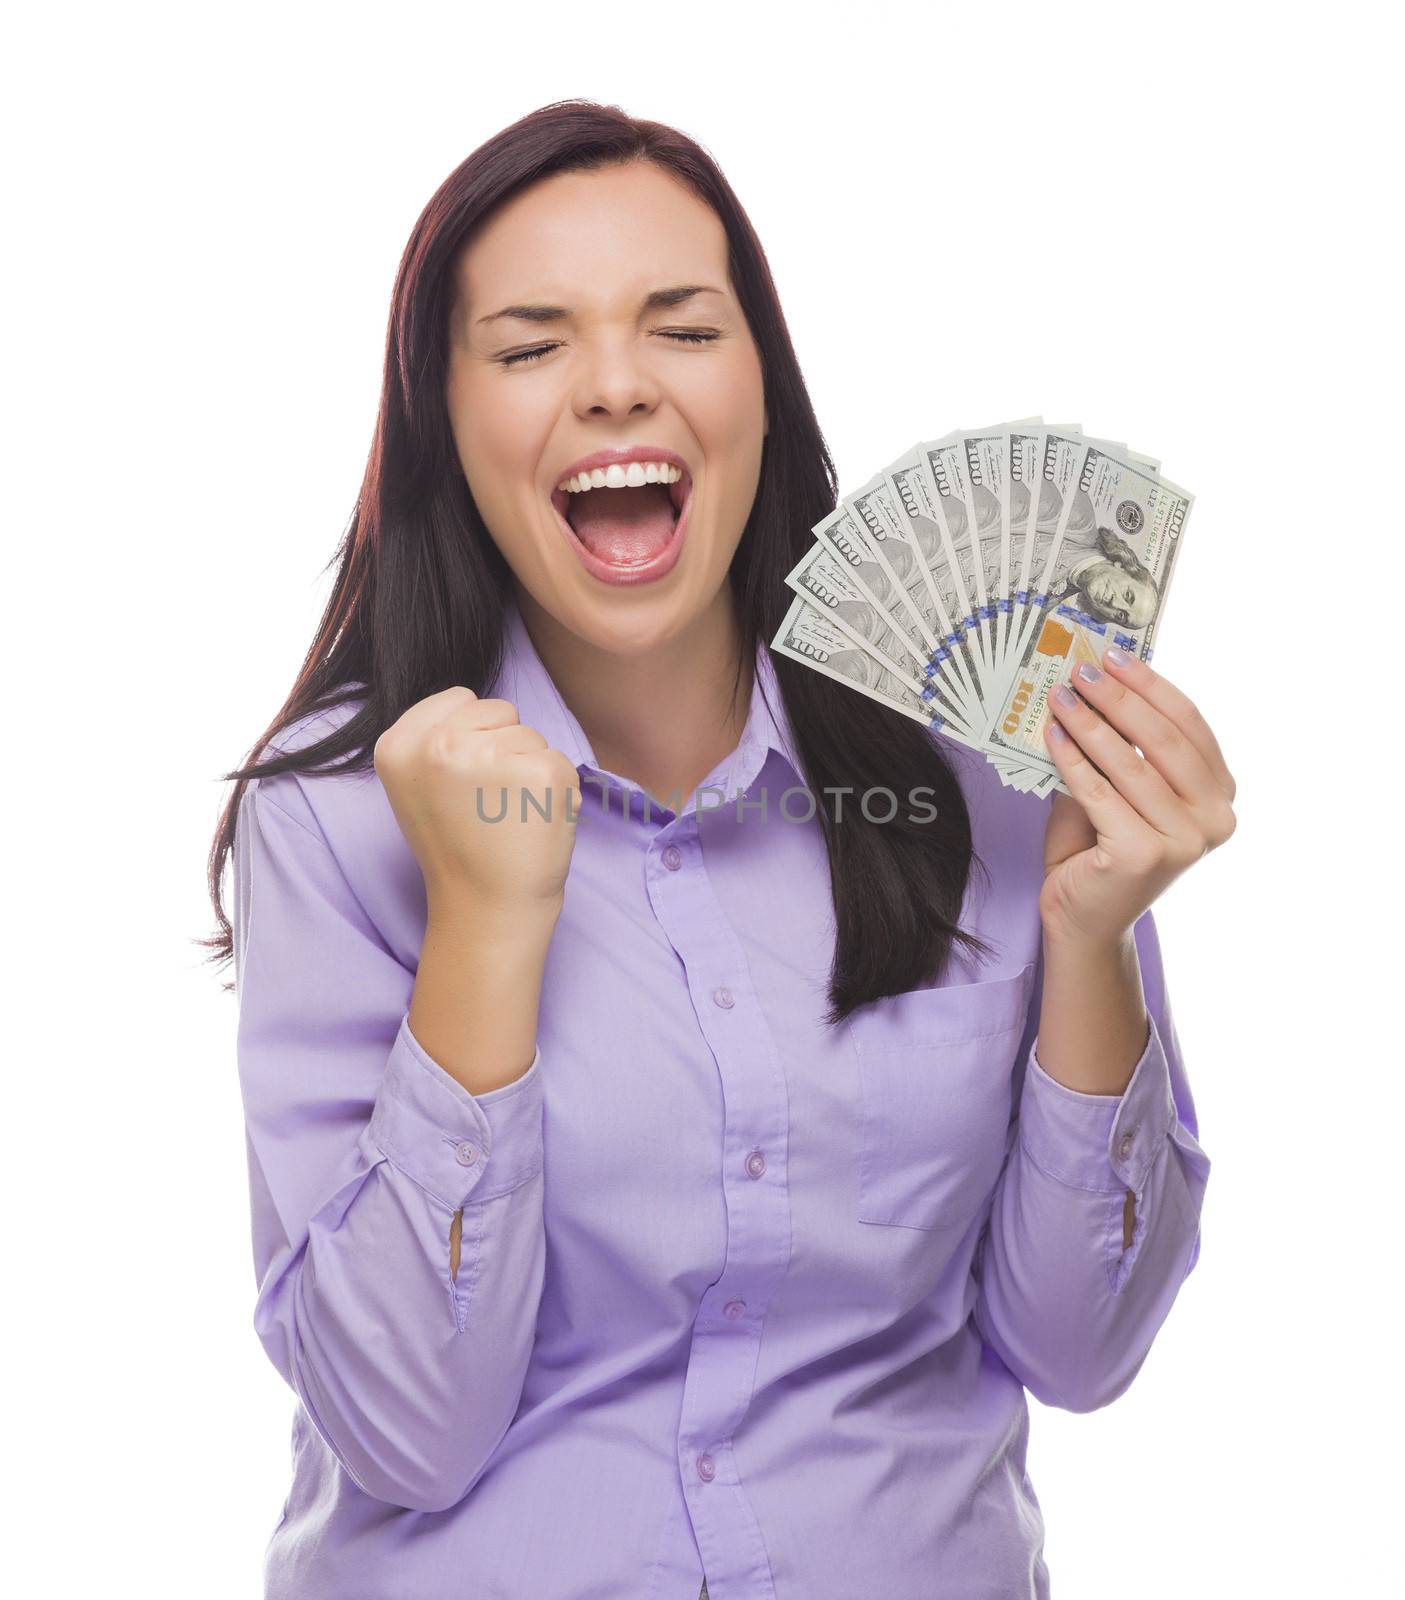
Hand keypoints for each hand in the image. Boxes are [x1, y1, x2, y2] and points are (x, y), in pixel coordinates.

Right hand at [374, 686, 581, 916]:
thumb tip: (473, 707)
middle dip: (503, 748)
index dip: (473, 736)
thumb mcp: (417, 787)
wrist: (486, 909)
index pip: (460, 698)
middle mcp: (439, 745)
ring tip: (509, 816)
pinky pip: (559, 760)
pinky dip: (556, 791)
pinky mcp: (541, 774)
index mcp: (399, 745)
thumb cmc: (458, 849)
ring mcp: (491, 757)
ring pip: (532, 736)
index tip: (465, 781)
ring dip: (529, 770)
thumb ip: (434, 740)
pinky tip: (533, 823)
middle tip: (487, 804)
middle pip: (500, 711)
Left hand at [1038, 645, 1236, 946]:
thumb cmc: (1099, 849)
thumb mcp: (1119, 788)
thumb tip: (1098, 680)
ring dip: (1090, 723)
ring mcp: (1186, 841)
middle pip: (1164, 739)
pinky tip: (1051, 735)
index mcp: (1220, 795)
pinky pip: (1100, 793)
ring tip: (1059, 696)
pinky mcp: (1145, 855)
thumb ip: (1121, 745)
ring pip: (1130, 764)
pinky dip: (1072, 760)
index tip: (1114, 654)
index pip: (1189, 725)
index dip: (1151, 685)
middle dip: (1119, 698)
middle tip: (1080, 669)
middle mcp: (1216, 819)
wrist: (1085, 918)